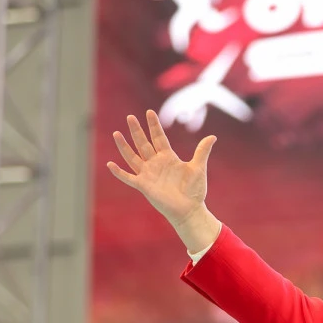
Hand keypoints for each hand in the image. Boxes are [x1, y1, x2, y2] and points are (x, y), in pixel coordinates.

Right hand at [107, 110, 215, 230]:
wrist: (190, 209)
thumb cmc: (195, 190)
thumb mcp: (198, 168)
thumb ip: (202, 151)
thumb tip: (213, 136)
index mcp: (168, 157)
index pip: (159, 138)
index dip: (154, 126)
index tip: (150, 112)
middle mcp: (156, 163)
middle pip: (143, 143)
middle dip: (137, 131)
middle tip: (130, 117)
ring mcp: (148, 174)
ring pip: (133, 157)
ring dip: (124, 146)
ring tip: (116, 133)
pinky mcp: (144, 186)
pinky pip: (128, 178)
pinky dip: (119, 172)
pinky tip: (110, 164)